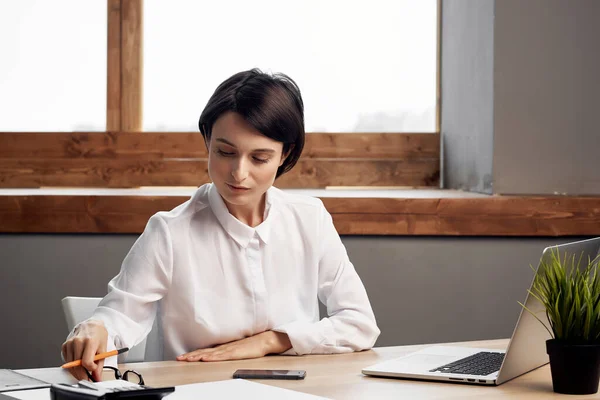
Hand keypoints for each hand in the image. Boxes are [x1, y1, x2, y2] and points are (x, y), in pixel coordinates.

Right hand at [61, 320, 107, 380]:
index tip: (94, 369)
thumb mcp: (103, 350)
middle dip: (83, 375)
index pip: (86, 362)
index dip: (90, 369)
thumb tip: (97, 378)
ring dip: (77, 371)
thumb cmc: (98, 336)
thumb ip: (99, 365)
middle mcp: (78, 341)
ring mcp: (70, 343)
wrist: (91, 326)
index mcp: (90, 341)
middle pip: (77, 366)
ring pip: (70, 365)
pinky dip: (72, 365)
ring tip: (84, 369)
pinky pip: (67, 361)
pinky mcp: (65, 345)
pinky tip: (78, 362)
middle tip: (88, 377)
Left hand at [176, 331, 291, 361]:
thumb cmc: (253, 345)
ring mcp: (229, 349)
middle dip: (191, 355)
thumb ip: (227, 352)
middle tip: (179, 358)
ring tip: (188, 359)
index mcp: (224, 347)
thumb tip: (217, 356)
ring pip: (210, 353)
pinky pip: (222, 355)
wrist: (265, 340)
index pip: (206, 351)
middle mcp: (224, 347)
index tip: (183, 357)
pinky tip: (205, 359)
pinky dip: (212, 357)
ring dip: (198, 356)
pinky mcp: (236, 352)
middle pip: (205, 351)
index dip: (194, 353)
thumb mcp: (237, 349)